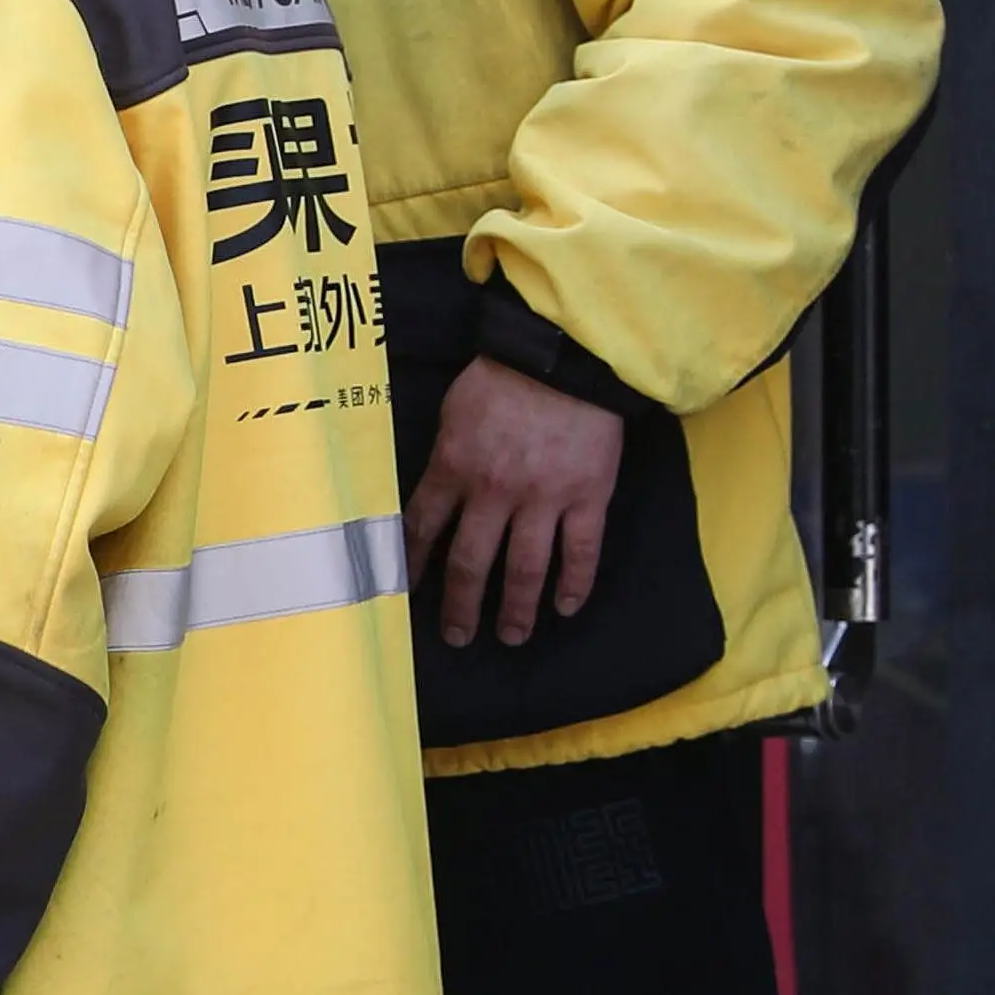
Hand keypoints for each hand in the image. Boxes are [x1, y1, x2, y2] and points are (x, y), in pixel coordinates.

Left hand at [404, 358, 624, 648]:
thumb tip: (432, 497)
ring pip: (525, 568)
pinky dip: (575, 583)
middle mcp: (494, 492)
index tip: (406, 594)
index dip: (412, 566)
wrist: (564, 357)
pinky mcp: (588, 496)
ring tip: (509, 637)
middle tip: (458, 637)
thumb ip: (443, 458)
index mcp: (453, 469)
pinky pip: (582, 550)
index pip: (423, 529)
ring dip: (516, 608)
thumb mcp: (453, 414)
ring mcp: (544, 498)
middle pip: (471, 563)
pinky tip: (566, 607)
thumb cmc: (501, 379)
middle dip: (461, 606)